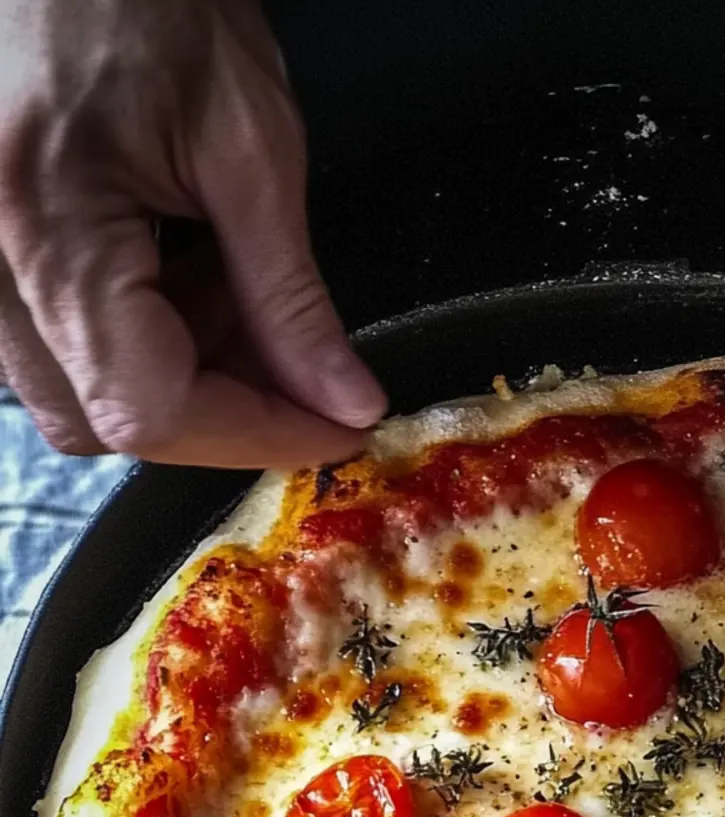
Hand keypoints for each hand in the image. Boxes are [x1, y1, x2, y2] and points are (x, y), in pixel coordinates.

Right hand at [0, 0, 385, 467]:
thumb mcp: (249, 143)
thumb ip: (292, 296)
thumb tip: (343, 401)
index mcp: (48, 230)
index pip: (152, 410)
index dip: (258, 433)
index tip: (337, 427)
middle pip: (107, 419)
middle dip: (222, 406)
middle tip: (298, 358)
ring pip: (79, 394)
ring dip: (178, 374)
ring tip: (232, 284)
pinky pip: (56, 348)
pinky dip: (136, 339)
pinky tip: (179, 272)